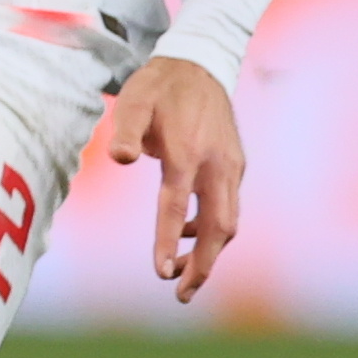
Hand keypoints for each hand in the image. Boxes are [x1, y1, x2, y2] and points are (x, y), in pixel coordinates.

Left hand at [105, 57, 243, 303]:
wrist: (200, 64)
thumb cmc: (159, 87)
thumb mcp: (135, 100)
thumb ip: (126, 130)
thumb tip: (121, 158)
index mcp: (188, 153)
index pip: (177, 207)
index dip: (169, 242)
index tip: (161, 274)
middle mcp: (217, 164)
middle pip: (218, 228)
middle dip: (203, 266)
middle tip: (179, 294)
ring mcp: (231, 167)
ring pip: (227, 222)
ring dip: (208, 252)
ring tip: (179, 272)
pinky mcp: (235, 166)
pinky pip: (227, 207)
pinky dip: (210, 228)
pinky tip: (186, 232)